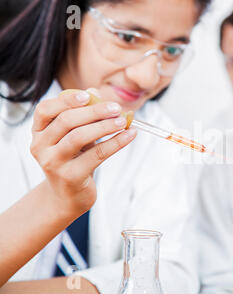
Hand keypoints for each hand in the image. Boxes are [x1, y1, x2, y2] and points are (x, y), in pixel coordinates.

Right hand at [30, 89, 136, 219]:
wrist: (68, 196)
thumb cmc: (73, 160)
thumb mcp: (75, 136)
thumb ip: (82, 115)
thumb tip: (95, 92)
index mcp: (39, 132)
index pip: (45, 110)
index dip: (67, 100)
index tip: (89, 95)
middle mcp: (40, 147)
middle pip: (66, 121)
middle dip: (94, 111)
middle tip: (116, 108)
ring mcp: (53, 163)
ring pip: (79, 137)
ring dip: (105, 126)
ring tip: (124, 121)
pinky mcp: (70, 176)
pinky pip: (96, 154)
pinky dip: (115, 143)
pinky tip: (129, 135)